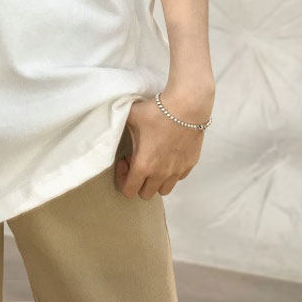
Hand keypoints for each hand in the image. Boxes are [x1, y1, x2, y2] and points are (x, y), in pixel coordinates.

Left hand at [115, 85, 212, 199]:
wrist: (186, 107)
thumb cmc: (156, 112)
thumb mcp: (131, 116)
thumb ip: (118, 124)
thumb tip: (111, 123)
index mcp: (143, 165)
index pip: (128, 191)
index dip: (122, 179)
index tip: (123, 161)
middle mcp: (160, 174)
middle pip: (146, 194)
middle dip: (138, 182)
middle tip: (137, 161)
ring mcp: (177, 171)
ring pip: (164, 190)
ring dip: (155, 181)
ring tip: (153, 161)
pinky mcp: (190, 164)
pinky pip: (178, 178)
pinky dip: (170, 173)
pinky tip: (167, 155)